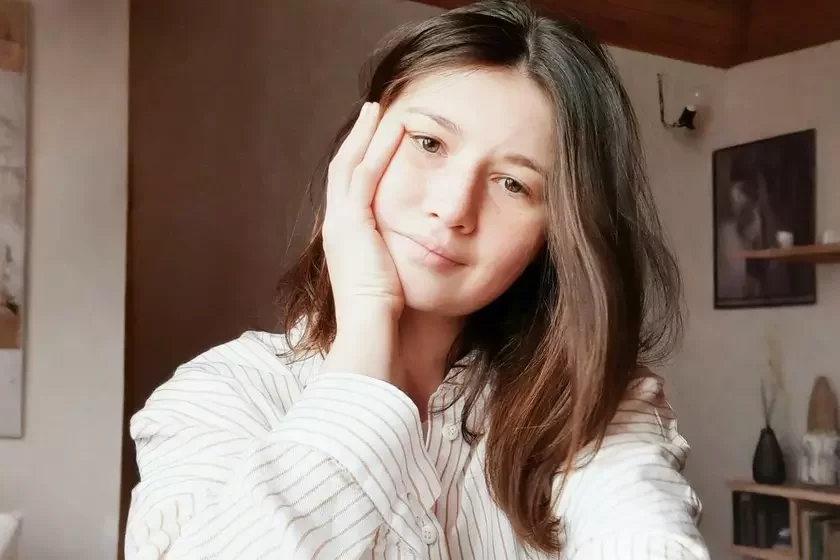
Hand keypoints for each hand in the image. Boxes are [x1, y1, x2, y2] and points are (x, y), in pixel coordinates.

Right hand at [322, 102, 404, 324]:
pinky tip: (393, 128)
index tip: (376, 140)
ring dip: (367, 135)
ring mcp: (340, 222)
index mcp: (345, 239)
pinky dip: (377, 149)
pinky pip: (364, 175)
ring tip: (380, 108)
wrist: (370, 329)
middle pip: (344, 169)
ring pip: (351, 165)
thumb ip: (397, 258)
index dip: (361, 160)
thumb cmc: (386, 315)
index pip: (350, 189)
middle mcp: (337, 226)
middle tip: (374, 111)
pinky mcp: (351, 223)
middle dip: (359, 139)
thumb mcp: (390, 277)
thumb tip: (421, 252)